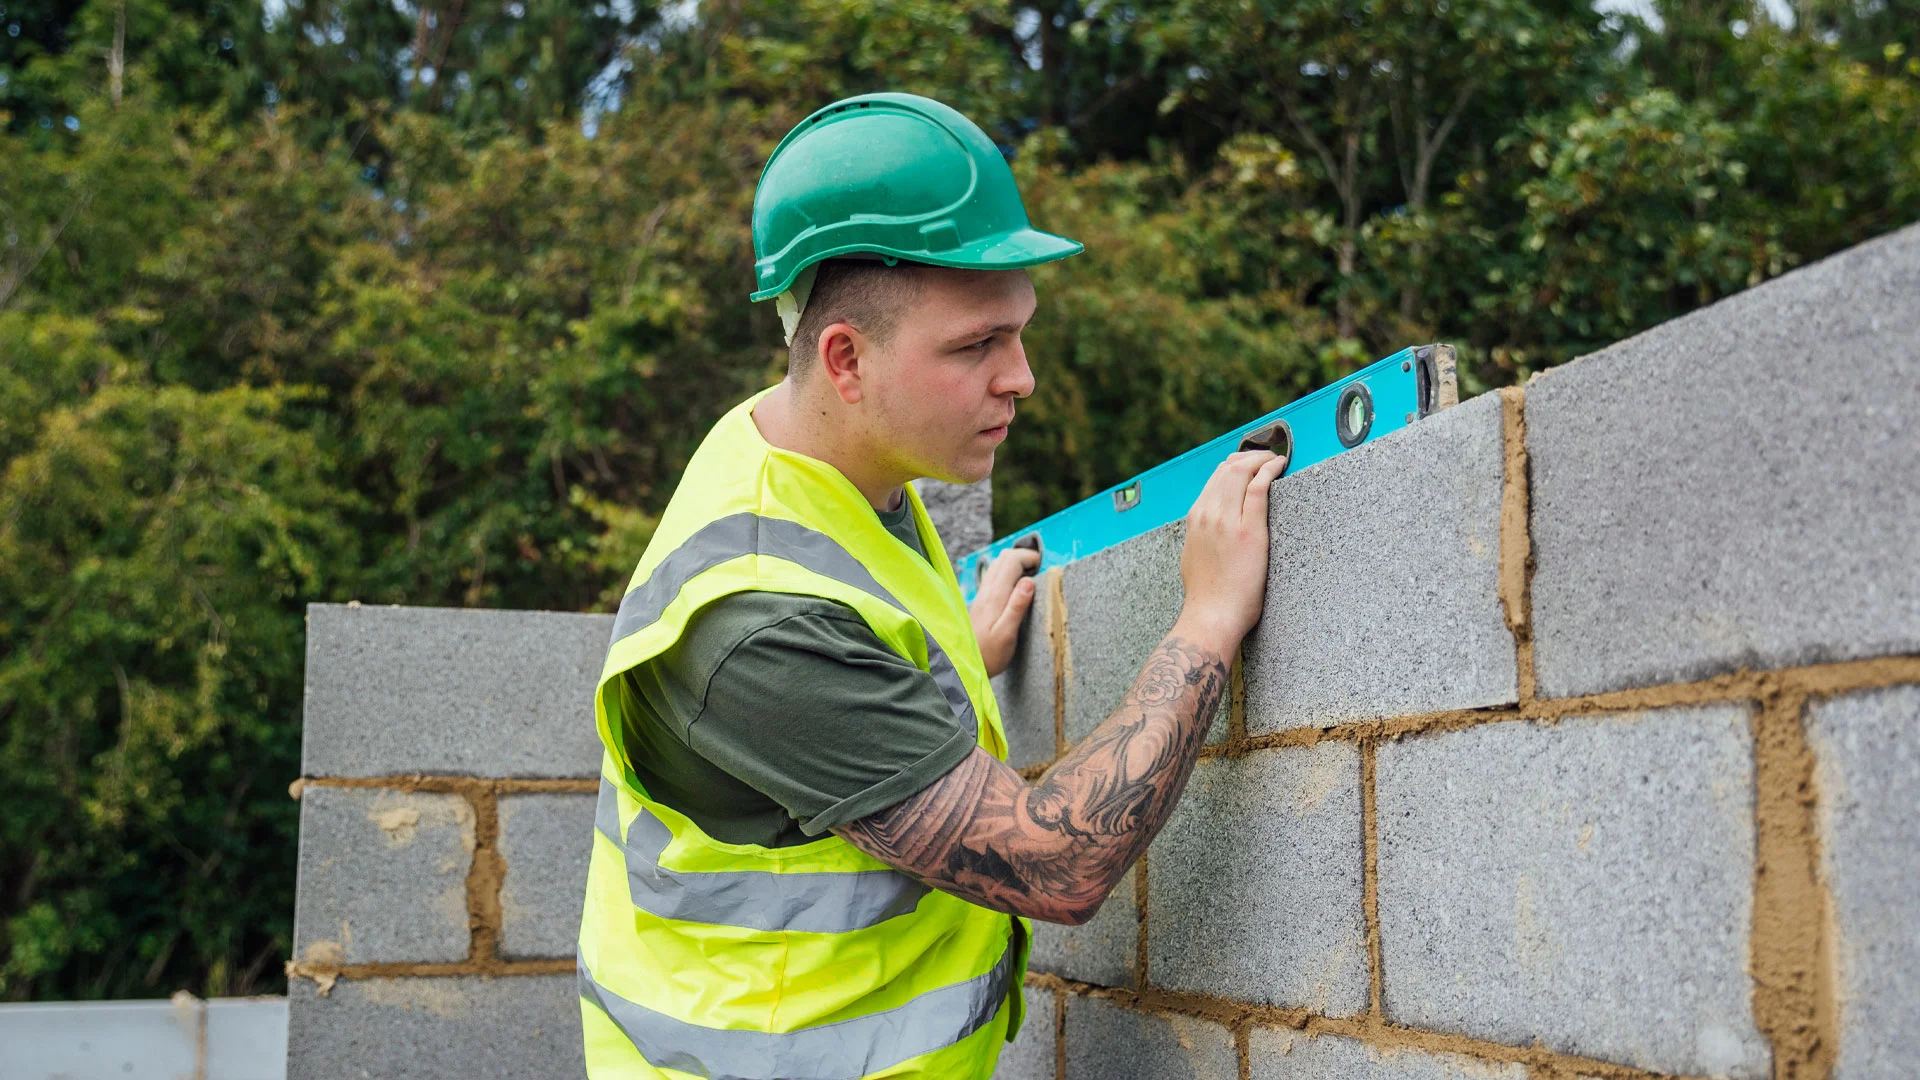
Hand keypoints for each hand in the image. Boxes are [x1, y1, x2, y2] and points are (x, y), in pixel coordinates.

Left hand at [969, 545, 1041, 676]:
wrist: (965, 665)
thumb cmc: (989, 655)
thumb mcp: (1007, 634)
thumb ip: (1017, 607)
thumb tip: (1029, 581)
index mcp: (995, 596)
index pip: (1011, 560)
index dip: (1030, 557)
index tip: (1045, 566)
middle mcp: (986, 591)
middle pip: (1004, 557)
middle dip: (1024, 556)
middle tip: (1041, 569)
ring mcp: (982, 594)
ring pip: (998, 565)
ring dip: (1016, 564)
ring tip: (1032, 576)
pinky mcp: (982, 601)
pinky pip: (995, 576)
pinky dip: (1009, 573)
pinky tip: (1017, 588)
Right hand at [1174, 449, 1287, 654]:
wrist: (1212, 616)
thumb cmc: (1208, 596)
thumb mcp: (1194, 557)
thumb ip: (1202, 537)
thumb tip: (1212, 531)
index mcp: (1195, 520)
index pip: (1215, 479)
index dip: (1234, 465)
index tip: (1249, 464)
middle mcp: (1208, 515)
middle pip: (1227, 469)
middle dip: (1249, 456)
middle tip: (1267, 457)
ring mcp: (1227, 522)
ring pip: (1241, 472)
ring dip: (1261, 459)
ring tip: (1275, 460)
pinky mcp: (1249, 532)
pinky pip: (1258, 488)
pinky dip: (1269, 470)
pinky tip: (1279, 465)